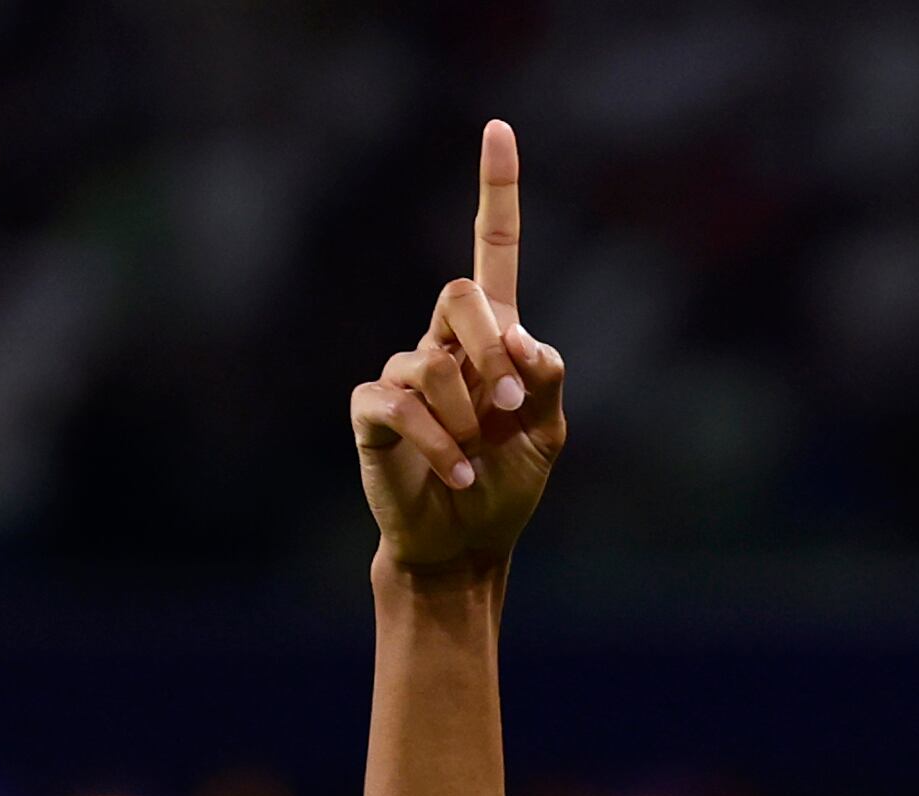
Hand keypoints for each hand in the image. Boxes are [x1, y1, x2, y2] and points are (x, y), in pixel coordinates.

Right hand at [355, 121, 568, 583]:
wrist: (465, 544)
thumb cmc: (506, 483)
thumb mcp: (546, 431)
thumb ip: (544, 379)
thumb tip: (523, 341)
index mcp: (491, 338)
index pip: (494, 249)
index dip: (496, 190)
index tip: (498, 127)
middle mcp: (442, 344)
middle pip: (457, 293)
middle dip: (488, 346)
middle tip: (509, 402)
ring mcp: (404, 375)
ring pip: (432, 362)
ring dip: (467, 416)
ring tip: (478, 457)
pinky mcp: (372, 413)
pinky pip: (403, 406)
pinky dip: (440, 444)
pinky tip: (460, 473)